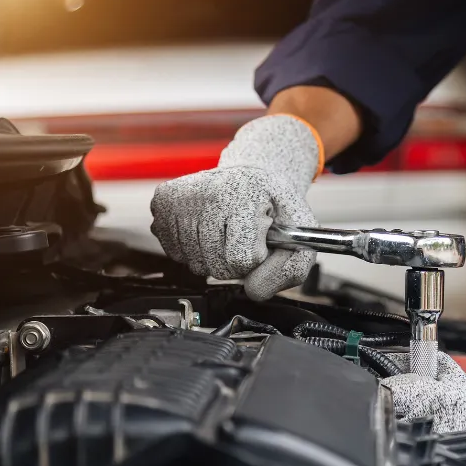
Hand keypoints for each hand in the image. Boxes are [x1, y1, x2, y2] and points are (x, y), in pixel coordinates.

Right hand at [150, 115, 321, 300]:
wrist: (253, 175)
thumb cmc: (276, 207)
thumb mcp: (301, 235)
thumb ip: (290, 270)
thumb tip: (253, 290)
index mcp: (245, 195)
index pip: (242, 259)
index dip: (256, 259)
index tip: (262, 238)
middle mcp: (208, 191)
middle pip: (217, 266)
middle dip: (235, 261)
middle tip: (244, 235)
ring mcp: (182, 197)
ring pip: (196, 264)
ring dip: (215, 258)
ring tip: (227, 231)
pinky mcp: (163, 202)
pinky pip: (176, 254)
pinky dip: (194, 251)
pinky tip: (208, 229)